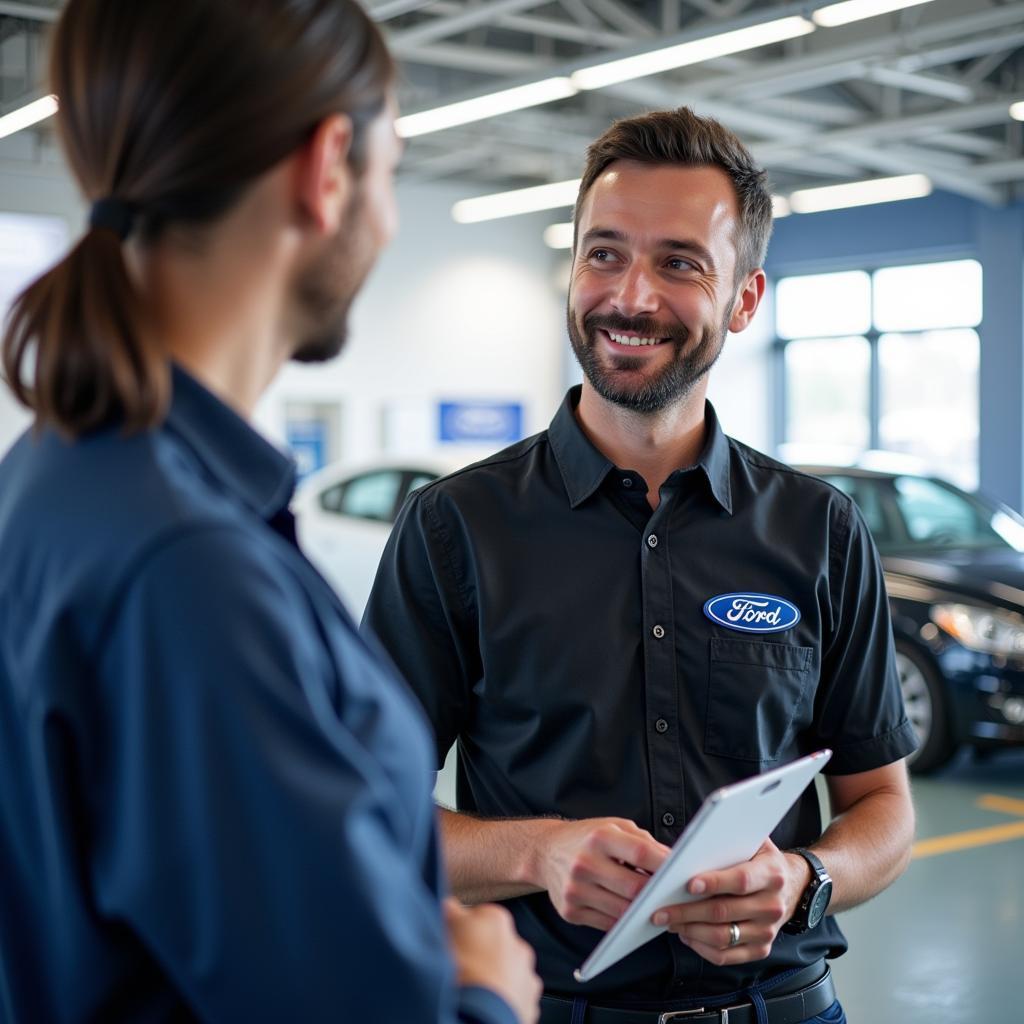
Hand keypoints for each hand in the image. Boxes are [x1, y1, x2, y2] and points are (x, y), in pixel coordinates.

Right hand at [445, 898, 541, 1023]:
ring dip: (493, 978)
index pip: (475, 916)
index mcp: (495, 919)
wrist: (481, 1016)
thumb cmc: (459, 970)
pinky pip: (515, 997)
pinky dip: (504, 1000)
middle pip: (493, 944)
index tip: (448, 944)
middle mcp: (518, 943)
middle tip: (457, 971)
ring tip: (472, 992)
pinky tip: (486, 1004)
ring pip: (506, 972)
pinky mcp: (531, 1004)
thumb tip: (447, 903)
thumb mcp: (443, 931)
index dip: (459, 930)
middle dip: (479, 955)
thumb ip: (447, 912)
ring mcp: (526, 975)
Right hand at [535, 818, 670, 930]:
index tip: (683, 874)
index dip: (664, 865)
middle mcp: (584, 863)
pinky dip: (625, 923)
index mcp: (599, 838)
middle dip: (657, 895)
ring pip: (623, 911)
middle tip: (675, 899)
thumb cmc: (587, 838)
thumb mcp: (613, 827)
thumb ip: (643, 842)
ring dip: (643, 913)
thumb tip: (673, 863)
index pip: (639, 853)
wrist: (545, 852)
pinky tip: (634, 916)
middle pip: (634, 888)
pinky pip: (608, 925)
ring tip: (659, 909)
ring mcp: (575, 890)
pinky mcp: (570, 911)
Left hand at [650, 840, 810, 964]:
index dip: (714, 883)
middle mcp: (772, 905)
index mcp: (771, 874)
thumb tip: (691, 847)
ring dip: (690, 930)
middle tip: (660, 909)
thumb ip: (727, 841)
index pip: (740, 880)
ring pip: (722, 937)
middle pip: (724, 912)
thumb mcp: (753, 841)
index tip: (688, 884)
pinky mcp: (761, 949)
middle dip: (686, 911)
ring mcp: (767, 931)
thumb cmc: (760, 859)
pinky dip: (701, 948)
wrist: (791, 886)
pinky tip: (686, 934)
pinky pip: (726, 956)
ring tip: (668, 921)